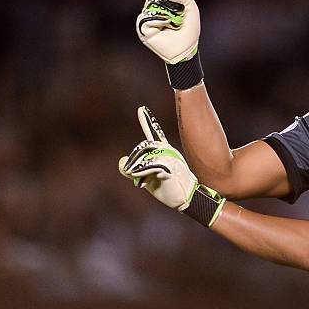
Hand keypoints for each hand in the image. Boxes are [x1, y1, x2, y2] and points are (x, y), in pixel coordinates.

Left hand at [118, 106, 224, 226]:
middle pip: (142, 148)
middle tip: (130, 173)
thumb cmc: (168, 188)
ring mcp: (168, 158)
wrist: (187, 199)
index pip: (154, 133)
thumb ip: (133, 169)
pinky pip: (147, 167)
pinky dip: (140, 175)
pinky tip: (143, 183)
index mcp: (165, 150)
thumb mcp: (147, 177)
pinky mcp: (168, 167)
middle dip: (133, 161)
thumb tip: (122, 162)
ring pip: (142, 158)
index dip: (147, 121)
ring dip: (136, 170)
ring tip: (140, 181)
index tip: (141, 109)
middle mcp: (167, 150)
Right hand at [135, 0, 200, 64]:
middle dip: (169, 6)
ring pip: (152, 7)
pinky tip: (166, 26)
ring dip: (167, 14)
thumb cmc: (188, 32)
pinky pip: (149, 17)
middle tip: (177, 18)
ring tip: (173, 24)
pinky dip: (160, 20)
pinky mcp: (143, 29)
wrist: (185, 50)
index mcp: (163, 7)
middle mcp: (153, 12)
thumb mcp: (192, 10)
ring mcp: (147, 21)